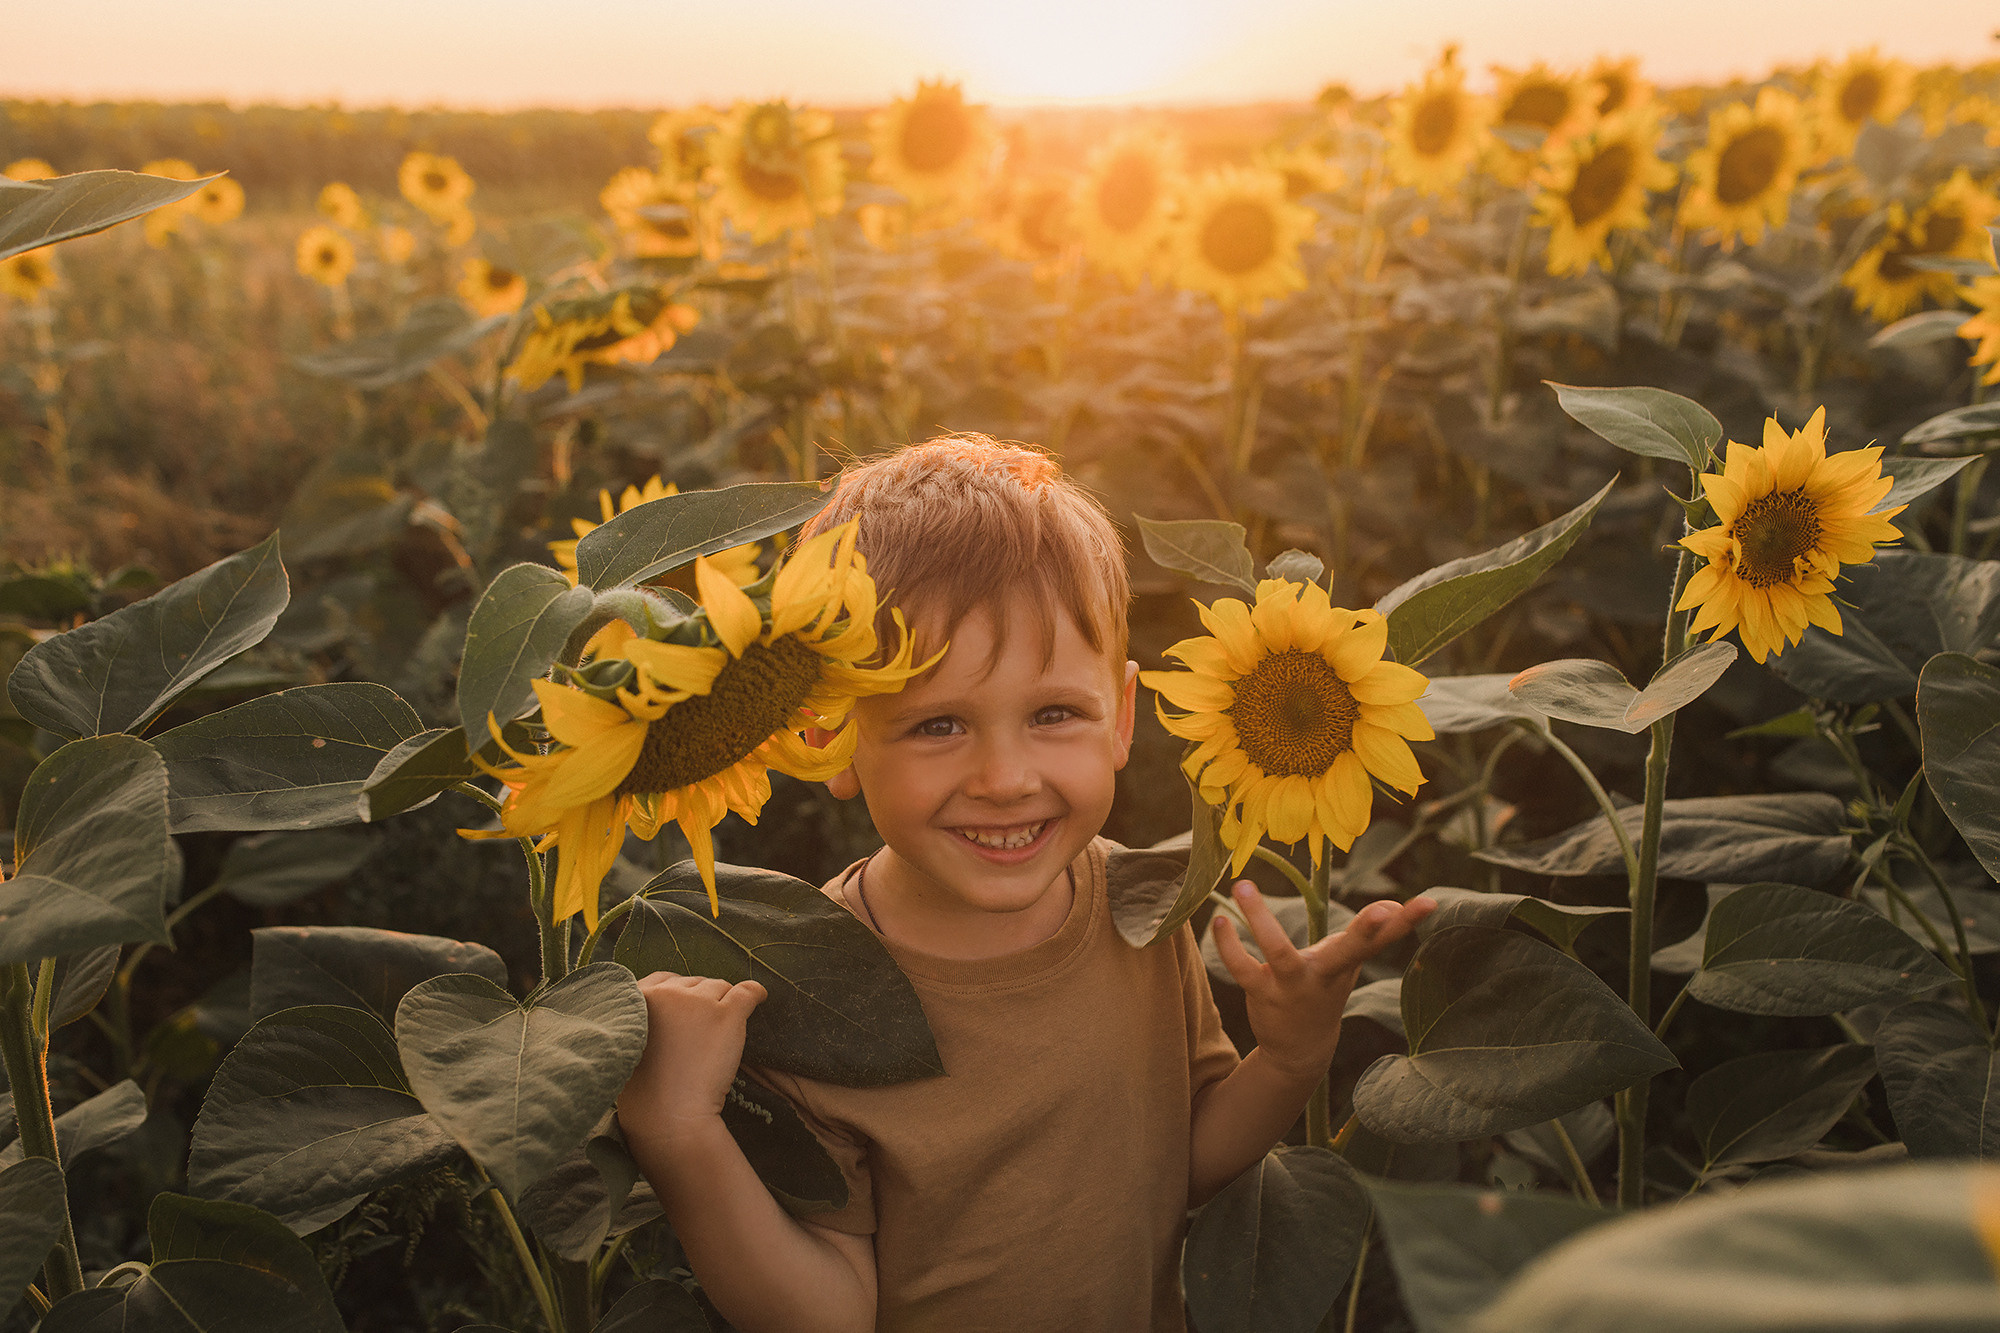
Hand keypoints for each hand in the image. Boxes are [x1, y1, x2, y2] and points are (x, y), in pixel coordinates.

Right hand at [617, 972, 767, 1146]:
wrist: (668, 1115)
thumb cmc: (644, 1091)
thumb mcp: (628, 1045)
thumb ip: (642, 1020)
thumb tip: (669, 1007)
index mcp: (637, 999)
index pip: (663, 980)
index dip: (677, 993)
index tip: (684, 1010)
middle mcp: (667, 993)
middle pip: (693, 984)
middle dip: (699, 1002)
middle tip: (701, 1033)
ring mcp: (699, 1002)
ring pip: (719, 988)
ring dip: (722, 1004)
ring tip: (719, 1034)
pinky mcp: (727, 1015)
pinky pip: (748, 991)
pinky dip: (756, 994)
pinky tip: (759, 999)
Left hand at [1211, 882, 1434, 1082]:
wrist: (1300, 1048)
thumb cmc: (1325, 989)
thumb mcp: (1348, 962)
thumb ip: (1369, 933)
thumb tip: (1391, 904)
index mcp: (1348, 963)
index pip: (1383, 939)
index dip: (1406, 921)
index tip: (1430, 902)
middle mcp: (1326, 975)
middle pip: (1350, 952)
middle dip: (1366, 932)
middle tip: (1382, 910)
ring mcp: (1294, 987)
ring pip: (1279, 953)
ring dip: (1261, 920)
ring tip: (1244, 885)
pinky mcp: (1263, 994)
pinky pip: (1242, 968)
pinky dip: (1228, 944)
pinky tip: (1219, 920)